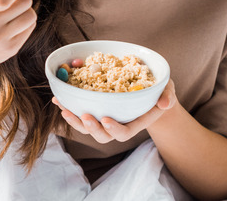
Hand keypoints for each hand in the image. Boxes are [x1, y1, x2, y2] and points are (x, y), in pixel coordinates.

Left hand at [52, 79, 176, 142]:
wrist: (149, 94)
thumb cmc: (159, 92)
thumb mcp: (168, 90)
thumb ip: (167, 96)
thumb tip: (166, 102)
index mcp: (136, 122)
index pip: (125, 133)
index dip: (115, 129)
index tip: (106, 119)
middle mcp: (119, 125)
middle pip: (103, 136)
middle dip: (92, 128)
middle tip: (85, 116)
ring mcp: (106, 121)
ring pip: (88, 129)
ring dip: (75, 121)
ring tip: (64, 110)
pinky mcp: (96, 113)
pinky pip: (81, 115)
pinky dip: (69, 108)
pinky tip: (58, 100)